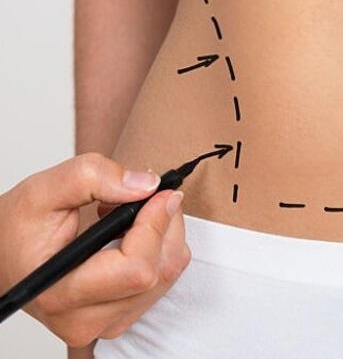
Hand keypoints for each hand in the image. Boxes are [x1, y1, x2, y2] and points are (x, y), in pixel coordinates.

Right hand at [0, 152, 190, 346]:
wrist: (6, 255)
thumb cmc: (18, 228)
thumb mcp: (44, 190)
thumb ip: (93, 177)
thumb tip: (147, 184)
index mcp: (60, 294)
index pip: (135, 268)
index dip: (155, 225)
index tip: (160, 192)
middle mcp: (85, 319)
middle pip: (158, 270)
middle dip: (164, 223)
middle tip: (146, 195)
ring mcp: (105, 323)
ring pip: (167, 274)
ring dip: (163, 234)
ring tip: (127, 216)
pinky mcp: (121, 316)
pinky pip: (163, 279)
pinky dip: (159, 248)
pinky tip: (131, 235)